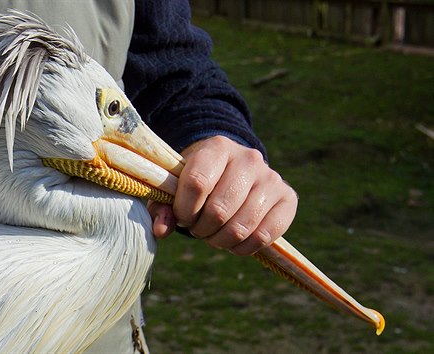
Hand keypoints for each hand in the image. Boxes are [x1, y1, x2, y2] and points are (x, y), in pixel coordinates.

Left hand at [148, 136, 297, 255]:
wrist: (231, 170)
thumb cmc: (197, 181)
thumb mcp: (175, 187)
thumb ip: (163, 207)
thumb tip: (162, 230)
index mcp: (217, 147)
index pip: (197, 183)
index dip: (184, 210)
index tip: (182, 216)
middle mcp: (248, 158)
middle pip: (219, 210)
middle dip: (202, 229)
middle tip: (198, 228)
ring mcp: (271, 177)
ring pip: (242, 227)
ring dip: (220, 241)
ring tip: (213, 235)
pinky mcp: (288, 198)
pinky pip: (265, 236)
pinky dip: (243, 248)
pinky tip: (233, 242)